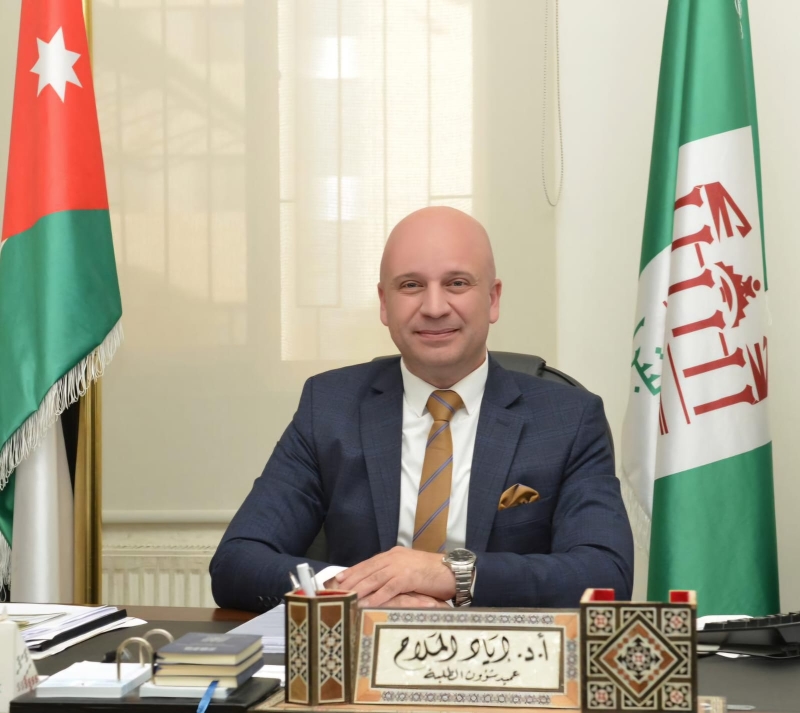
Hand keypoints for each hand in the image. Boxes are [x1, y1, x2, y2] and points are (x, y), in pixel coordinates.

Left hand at [335, 546, 455, 606]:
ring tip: (347, 598)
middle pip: (368, 569)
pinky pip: (388, 588)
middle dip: (351, 580)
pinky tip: (367, 603)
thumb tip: (380, 583)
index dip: (353, 571)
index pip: (369, 563)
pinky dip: (376, 597)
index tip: (339, 579)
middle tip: (336, 590)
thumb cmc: (433, 572)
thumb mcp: (410, 569)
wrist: (453, 570)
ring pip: (374, 578)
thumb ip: (395, 573)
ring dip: (359, 589)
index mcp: (394, 554)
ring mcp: (401, 566)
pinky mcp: (408, 577)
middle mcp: (394, 558)